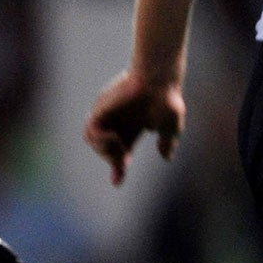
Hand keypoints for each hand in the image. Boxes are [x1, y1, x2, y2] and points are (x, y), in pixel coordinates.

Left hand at [85, 70, 186, 185]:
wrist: (158, 80)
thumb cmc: (167, 100)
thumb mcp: (171, 127)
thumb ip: (168, 142)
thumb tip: (166, 158)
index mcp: (133, 126)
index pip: (120, 151)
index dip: (118, 168)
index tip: (116, 183)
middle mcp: (118, 121)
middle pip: (106, 149)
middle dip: (112, 161)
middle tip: (122, 163)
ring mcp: (108, 115)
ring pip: (93, 141)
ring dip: (105, 151)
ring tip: (119, 147)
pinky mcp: (101, 109)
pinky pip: (91, 131)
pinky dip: (101, 140)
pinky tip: (114, 138)